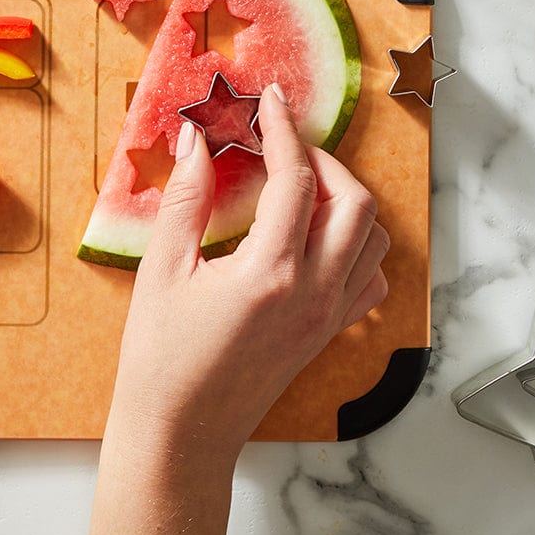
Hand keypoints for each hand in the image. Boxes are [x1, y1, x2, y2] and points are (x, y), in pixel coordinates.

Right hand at [108, 84, 388, 472]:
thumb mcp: (162, 269)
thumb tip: (195, 140)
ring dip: (346, 201)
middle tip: (282, 145)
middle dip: (323, 161)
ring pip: (373, 240)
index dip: (283, 129)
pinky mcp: (327, 336)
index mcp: (271, 271)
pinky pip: (370, 282)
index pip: (295, 179)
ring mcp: (328, 317)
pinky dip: (357, 249)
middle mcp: (313, 292)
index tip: (271, 99)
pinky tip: (317, 240)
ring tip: (300, 188)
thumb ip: (185, 198)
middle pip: (354, 202)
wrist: (180, 434)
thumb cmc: (160, 358)